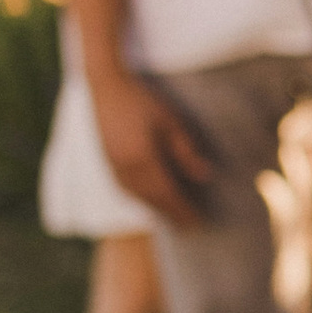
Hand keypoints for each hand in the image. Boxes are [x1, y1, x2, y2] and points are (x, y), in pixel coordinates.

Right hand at [91, 67, 213, 223]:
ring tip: (173, 218)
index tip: (199, 222)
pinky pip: (125, 188)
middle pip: (152, 199)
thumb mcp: (171, 121)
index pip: (167, 193)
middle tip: (190, 227)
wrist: (106, 85)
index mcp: (143, 159)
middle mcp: (125, 168)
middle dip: (172, 214)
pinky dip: (140, 198)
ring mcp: (113, 165)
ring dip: (156, 209)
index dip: (183, 209)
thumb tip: (205, 176)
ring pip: (137, 196)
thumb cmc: (143, 99)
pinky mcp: (107, 161)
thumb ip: (186, 150)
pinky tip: (150, 200)